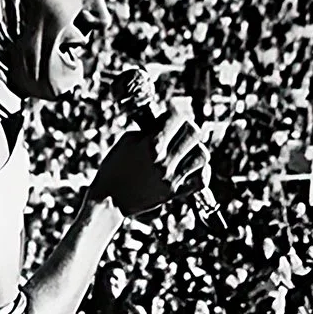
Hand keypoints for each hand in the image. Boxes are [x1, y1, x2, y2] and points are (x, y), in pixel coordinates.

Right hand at [89, 106, 210, 218]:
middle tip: (180, 131)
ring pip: (202, 155)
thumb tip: (166, 122)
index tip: (171, 116)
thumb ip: (149, 130)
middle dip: (187, 128)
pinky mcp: (174, 192)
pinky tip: (190, 166)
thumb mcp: (127, 141)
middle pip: (194, 133)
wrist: (109, 200)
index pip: (177, 116)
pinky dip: (201, 171)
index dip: (175, 113)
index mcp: (150, 144)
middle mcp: (163, 160)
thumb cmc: (114, 168)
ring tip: (185, 150)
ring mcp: (171, 177)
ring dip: (196, 148)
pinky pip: (201, 180)